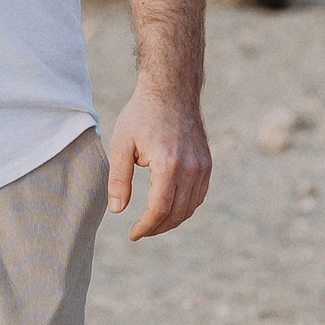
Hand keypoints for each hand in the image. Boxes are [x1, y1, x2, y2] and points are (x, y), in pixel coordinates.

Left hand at [106, 80, 209, 240]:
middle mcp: (191, 169)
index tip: (133, 234)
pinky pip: (198, 196)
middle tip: (139, 231)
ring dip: (172, 220)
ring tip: (152, 223)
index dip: (146, 227)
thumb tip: (117, 210)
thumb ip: (118, 179)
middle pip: (177, 213)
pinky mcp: (206, 164)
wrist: (171, 90)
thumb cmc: (142, 114)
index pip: (159, 209)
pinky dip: (185, 208)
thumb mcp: (121, 144)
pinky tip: (169, 208)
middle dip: (157, 228)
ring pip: (190, 208)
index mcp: (168, 165)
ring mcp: (202, 167)